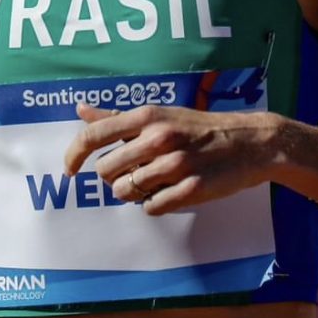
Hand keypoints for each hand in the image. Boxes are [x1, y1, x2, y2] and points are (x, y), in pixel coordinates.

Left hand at [65, 103, 277, 214]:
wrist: (248, 142)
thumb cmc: (197, 128)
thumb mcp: (159, 115)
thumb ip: (117, 117)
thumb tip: (81, 110)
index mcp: (148, 117)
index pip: (94, 135)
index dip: (74, 155)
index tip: (69, 170)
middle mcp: (158, 138)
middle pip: (106, 170)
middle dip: (114, 176)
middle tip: (134, 172)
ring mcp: (175, 164)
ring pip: (125, 192)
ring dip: (133, 192)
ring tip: (154, 181)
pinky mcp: (191, 189)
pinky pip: (150, 208)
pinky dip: (155, 204)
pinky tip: (169, 192)